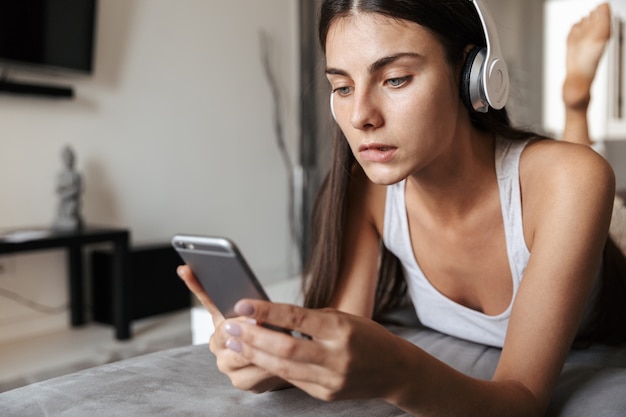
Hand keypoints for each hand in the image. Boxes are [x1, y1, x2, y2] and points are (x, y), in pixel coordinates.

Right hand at [177, 265, 286, 392]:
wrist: (282, 363)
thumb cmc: (269, 331)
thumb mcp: (260, 311)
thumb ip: (251, 301)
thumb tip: (240, 287)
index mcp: (219, 319)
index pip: (206, 297)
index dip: (195, 283)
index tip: (187, 269)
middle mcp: (217, 342)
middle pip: (224, 331)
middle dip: (242, 325)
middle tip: (255, 319)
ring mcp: (226, 363)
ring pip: (241, 355)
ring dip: (259, 348)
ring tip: (275, 338)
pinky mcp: (240, 381)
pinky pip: (255, 373)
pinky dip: (268, 366)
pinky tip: (278, 360)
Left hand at [223, 299, 412, 401]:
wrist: (396, 370)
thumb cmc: (368, 337)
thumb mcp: (345, 317)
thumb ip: (311, 318)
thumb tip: (271, 315)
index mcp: (342, 329)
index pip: (298, 318)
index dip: (267, 311)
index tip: (243, 304)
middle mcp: (337, 356)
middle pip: (286, 347)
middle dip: (253, 337)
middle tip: (229, 327)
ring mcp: (332, 379)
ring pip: (284, 367)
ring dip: (255, 354)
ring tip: (234, 343)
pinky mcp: (327, 394)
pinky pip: (293, 379)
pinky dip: (272, 367)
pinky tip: (256, 357)